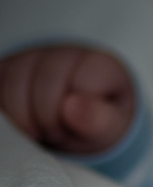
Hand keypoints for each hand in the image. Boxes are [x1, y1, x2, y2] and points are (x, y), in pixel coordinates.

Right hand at [0, 45, 134, 154]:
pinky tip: (22, 122)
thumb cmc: (99, 122)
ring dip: (24, 116)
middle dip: (49, 118)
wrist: (78, 121)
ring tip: (41, 132)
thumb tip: (71, 107)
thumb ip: (99, 120)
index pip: (82, 81)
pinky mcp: (8, 66)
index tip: (76, 130)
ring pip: (14, 79)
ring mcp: (34, 55)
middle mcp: (66, 51)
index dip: (76, 112)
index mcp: (100, 64)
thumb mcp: (109, 127)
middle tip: (57, 135)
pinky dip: (5, 110)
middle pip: (45, 79)